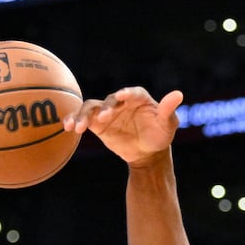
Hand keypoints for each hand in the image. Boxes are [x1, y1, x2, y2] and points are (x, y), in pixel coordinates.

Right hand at [67, 86, 182, 165]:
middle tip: (104, 117)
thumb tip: (178, 94)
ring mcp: (107, 111)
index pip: (133, 93)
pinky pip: (84, 119)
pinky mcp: (98, 124)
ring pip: (91, 108)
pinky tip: (66, 127)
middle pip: (109, 100)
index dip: (127, 93)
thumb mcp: (168, 124)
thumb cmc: (160, 135)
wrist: (148, 152)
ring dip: (83, 115)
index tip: (122, 96)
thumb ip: (169, 110)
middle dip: (106, 107)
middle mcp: (121, 101)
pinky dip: (74, 120)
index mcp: (139, 98)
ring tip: (76, 127)